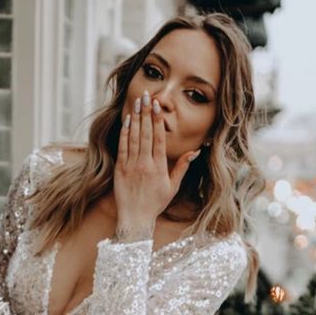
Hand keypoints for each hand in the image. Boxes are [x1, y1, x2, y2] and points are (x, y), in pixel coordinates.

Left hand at [113, 91, 198, 238]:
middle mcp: (145, 165)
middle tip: (146, 95)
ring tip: (137, 102)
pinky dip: (125, 133)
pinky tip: (127, 120)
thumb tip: (195, 152)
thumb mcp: (172, 187)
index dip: (158, 120)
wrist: (135, 219)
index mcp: (160, 168)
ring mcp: (132, 166)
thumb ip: (182, 167)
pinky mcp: (120, 169)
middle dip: (146, 113)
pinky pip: (123, 147)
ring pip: (134, 138)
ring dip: (136, 118)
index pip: (159, 139)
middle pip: (146, 134)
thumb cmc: (155, 204)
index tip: (157, 106)